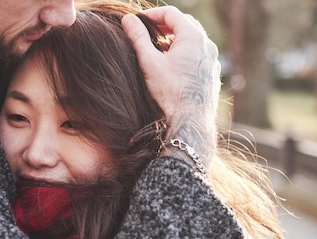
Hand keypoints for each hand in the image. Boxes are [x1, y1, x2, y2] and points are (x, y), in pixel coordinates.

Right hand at [122, 6, 220, 167]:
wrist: (189, 122)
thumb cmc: (169, 92)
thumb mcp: (149, 62)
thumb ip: (138, 38)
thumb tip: (128, 19)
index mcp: (192, 36)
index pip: (171, 13)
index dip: (151, 14)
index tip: (137, 22)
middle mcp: (207, 44)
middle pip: (184, 24)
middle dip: (164, 25)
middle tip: (147, 32)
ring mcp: (212, 60)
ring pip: (192, 40)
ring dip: (174, 39)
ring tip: (157, 49)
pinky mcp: (212, 74)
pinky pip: (198, 55)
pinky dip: (183, 53)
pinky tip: (170, 66)